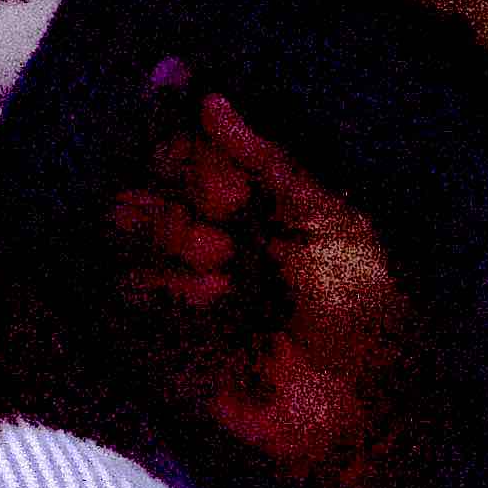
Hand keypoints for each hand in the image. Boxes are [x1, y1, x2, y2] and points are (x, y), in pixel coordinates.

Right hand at [107, 86, 415, 487]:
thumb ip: (270, 162)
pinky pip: (126, 281)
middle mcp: (208, 222)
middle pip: (151, 165)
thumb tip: (211, 98)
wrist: (358, 406)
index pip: (192, 132)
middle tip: (232, 207)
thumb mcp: (333, 224)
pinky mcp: (157, 323)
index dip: (178, 109)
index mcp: (254, 193)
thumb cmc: (361, 310)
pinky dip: (165, 284)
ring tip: (222, 261)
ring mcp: (178, 271)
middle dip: (186, 177)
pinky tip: (209, 299)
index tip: (173, 81)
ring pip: (126, 215)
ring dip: (172, 231)